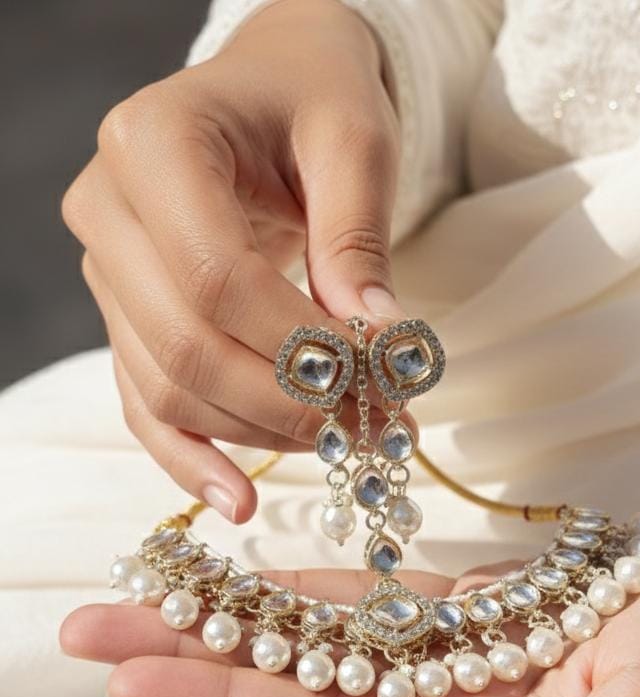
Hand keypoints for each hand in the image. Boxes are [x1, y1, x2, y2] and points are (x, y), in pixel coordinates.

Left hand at [60, 522, 639, 696]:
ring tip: (150, 592)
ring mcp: (467, 654)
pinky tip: (258, 573)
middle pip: (306, 678)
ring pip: (334, 634)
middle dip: (201, 656)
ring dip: (243, 613)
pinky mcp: (487, 605)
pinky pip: (390, 595)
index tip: (133, 674)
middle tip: (93, 630)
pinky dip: (324, 584)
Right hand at [62, 0, 403, 522]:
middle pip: (185, 343)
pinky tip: (241, 503)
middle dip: (284, 402)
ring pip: (168, 386)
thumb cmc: (312, 102)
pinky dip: (192, 458)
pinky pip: (145, 404)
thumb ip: (358, 239)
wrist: (269, 94)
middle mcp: (107, 210)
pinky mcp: (124, 318)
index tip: (377, 376)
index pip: (218, 278)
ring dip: (260, 433)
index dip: (297, 344)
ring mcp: (105, 272)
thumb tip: (376, 346)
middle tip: (370, 425)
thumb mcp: (355, 140)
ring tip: (344, 444)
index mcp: (151, 144)